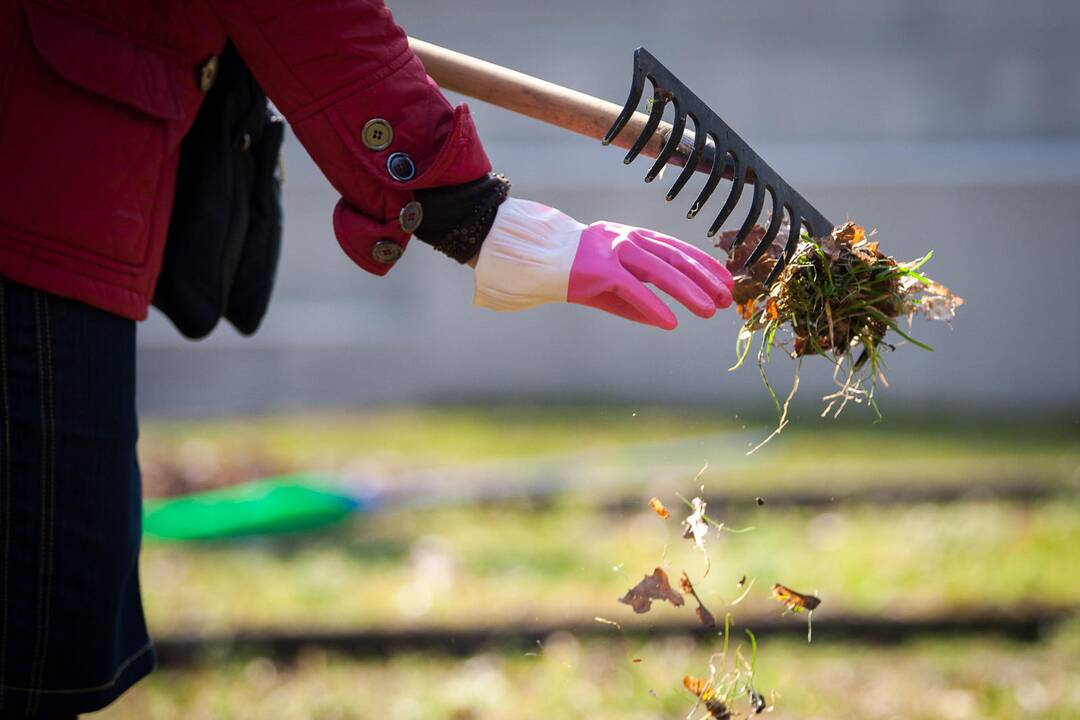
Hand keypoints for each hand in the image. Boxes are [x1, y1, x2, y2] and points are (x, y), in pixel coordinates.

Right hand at [472, 198, 732, 328]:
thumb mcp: (611, 286)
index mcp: (634, 238)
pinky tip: (670, 322)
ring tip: (708, 311)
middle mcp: (628, 239)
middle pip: (676, 258)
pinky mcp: (599, 269)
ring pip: (661, 271)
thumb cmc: (573, 273)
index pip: (678, 249)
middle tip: (725, 298)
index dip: (704, 265)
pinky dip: (653, 306)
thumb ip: (637, 301)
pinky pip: (633, 289)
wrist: (534, 260)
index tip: (725, 282)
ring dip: (687, 292)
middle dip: (703, 279)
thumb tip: (665, 321)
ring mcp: (614, 252)